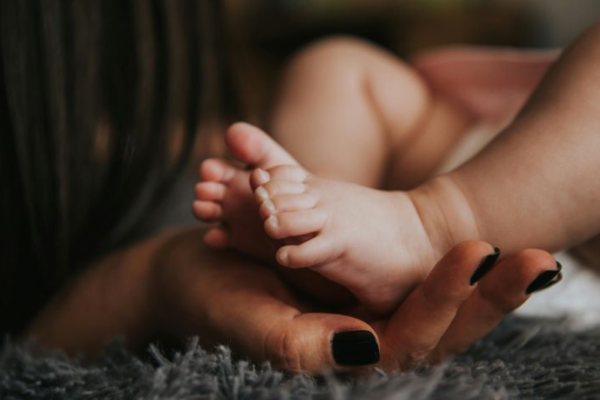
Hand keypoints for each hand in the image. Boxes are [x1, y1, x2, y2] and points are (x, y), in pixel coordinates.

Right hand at [153, 228, 559, 372]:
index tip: (478, 254)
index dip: (448, 299)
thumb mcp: (252, 323)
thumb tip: (369, 347)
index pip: (413, 340)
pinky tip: (484, 248)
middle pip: (443, 329)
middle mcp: (364, 341)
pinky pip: (416, 281)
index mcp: (342, 356)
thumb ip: (301, 345)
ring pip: (437, 305)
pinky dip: (450, 265)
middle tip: (540, 261)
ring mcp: (366, 313)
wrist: (195, 274)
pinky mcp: (361, 288)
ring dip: (487, 283)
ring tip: (533, 256)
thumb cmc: (215, 302)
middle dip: (491, 297)